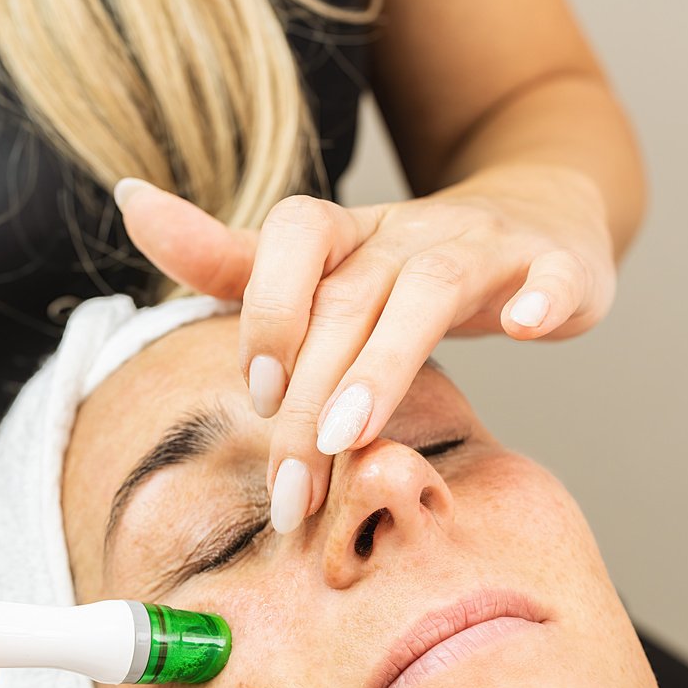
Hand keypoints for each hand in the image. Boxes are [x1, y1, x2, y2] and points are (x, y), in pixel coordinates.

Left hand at [116, 165, 615, 528]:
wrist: (538, 218)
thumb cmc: (405, 266)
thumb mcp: (317, 265)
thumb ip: (227, 257)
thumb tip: (130, 200)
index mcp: (346, 233)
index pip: (292, 241)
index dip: (268, 311)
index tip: (255, 395)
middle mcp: (410, 232)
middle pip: (347, 302)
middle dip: (309, 396)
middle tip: (288, 487)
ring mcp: (484, 246)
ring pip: (428, 292)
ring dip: (386, 362)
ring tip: (351, 436)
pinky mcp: (556, 266)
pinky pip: (552, 273)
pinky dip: (541, 297)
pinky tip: (526, 327)